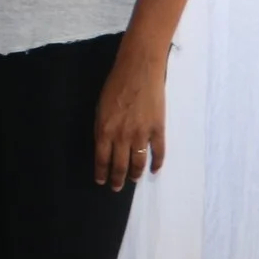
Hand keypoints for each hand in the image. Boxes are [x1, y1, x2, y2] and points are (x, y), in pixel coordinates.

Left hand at [92, 42, 166, 188]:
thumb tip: (104, 145)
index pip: (102, 159)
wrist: (139, 70)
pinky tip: (154, 169)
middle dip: (117, 179)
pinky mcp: (158, 129)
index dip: (102, 173)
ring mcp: (141, 134)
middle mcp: (122, 136)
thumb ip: (103, 128)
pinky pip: (158, 152)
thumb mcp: (100, 107)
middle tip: (116, 188)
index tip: (102, 181)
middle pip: (120, 165)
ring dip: (135, 174)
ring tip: (132, 180)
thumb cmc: (115, 85)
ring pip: (138, 162)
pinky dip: (157, 163)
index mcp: (104, 130)